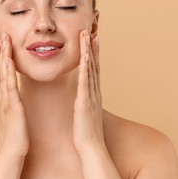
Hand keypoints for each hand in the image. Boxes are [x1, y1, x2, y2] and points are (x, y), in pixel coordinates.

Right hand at [0, 34, 28, 156]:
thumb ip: (12, 104)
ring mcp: (5, 101)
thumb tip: (14, 98)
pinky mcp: (12, 107)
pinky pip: (10, 86)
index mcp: (3, 98)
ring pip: (2, 74)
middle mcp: (1, 96)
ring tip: (2, 40)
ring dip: (2, 56)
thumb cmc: (14, 136)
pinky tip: (8, 61)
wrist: (11, 153)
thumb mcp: (13, 116)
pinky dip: (8, 72)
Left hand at [73, 30, 105, 154]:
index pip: (93, 69)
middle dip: (92, 47)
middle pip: (94, 64)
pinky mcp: (84, 101)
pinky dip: (85, 67)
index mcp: (92, 94)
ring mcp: (91, 95)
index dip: (93, 54)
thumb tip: (83, 98)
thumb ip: (85, 103)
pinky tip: (84, 56)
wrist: (91, 148)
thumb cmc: (87, 133)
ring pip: (90, 68)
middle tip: (92, 30)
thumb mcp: (85, 113)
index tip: (92, 39)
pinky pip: (85, 81)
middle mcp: (94, 91)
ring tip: (87, 35)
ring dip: (89, 51)